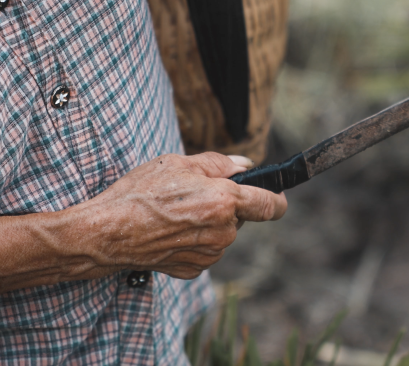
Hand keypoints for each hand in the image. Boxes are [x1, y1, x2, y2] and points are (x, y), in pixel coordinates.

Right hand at [74, 152, 286, 279]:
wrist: (106, 234)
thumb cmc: (140, 194)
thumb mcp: (178, 163)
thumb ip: (220, 163)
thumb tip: (246, 165)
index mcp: (224, 202)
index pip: (271, 205)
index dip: (278, 198)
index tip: (277, 194)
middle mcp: (224, 232)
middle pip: (240, 217)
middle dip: (226, 205)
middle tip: (194, 195)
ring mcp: (210, 254)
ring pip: (222, 234)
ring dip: (209, 223)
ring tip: (174, 214)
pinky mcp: (194, 269)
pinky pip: (206, 250)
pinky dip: (194, 241)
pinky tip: (169, 232)